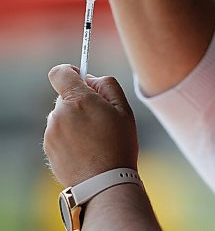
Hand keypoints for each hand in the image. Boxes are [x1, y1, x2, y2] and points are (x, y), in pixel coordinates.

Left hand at [44, 64, 137, 186]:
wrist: (104, 182)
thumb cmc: (119, 145)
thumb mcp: (124, 110)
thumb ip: (108, 85)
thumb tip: (91, 79)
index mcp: (78, 100)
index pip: (60, 72)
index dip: (71, 72)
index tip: (81, 79)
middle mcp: (59, 114)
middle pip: (65, 97)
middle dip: (80, 101)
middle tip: (100, 118)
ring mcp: (51, 133)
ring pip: (62, 116)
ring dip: (75, 121)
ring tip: (95, 139)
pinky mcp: (49, 149)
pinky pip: (59, 134)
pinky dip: (70, 137)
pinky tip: (86, 150)